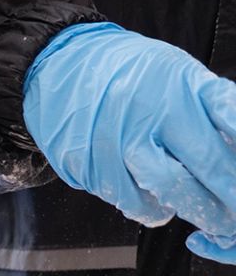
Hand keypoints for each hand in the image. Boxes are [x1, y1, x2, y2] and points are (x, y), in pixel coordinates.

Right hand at [25, 22, 235, 261]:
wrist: (56, 60)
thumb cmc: (125, 70)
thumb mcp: (175, 72)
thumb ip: (210, 107)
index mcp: (180, 85)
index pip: (234, 119)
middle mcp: (149, 109)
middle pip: (210, 169)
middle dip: (232, 201)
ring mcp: (114, 137)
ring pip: (168, 193)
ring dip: (194, 211)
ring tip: (203, 215)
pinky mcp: (86, 161)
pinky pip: (130, 200)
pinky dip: (151, 208)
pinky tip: (155, 200)